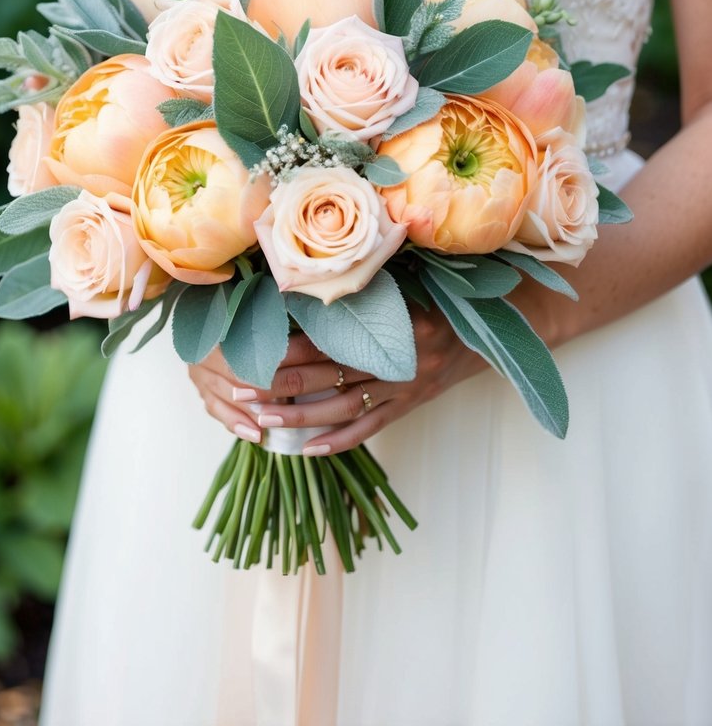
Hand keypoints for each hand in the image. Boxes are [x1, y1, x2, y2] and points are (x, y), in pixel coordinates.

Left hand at [187, 308, 486, 453]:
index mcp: (395, 320)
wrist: (494, 327)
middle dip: (282, 383)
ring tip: (264, 421)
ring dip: (301, 416)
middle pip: (330, 374)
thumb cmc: (442, 298)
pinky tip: (309, 448)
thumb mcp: (408, 285)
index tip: (253, 348)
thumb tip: (305, 287)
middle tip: (241, 388)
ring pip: (346, 407)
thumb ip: (363, 291)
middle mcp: (399, 356)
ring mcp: (407, 384)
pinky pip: (372, 426)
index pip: (332, 336)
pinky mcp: (413, 404)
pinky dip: (340, 440)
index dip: (290, 345)